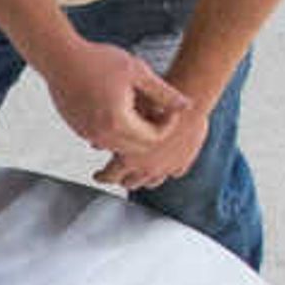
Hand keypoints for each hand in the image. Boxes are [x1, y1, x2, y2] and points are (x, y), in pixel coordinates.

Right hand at [41, 40, 185, 163]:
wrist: (59, 59)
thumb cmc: (97, 60)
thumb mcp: (137, 72)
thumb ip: (163, 92)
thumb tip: (187, 105)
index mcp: (119, 121)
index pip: (154, 139)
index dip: (168, 126)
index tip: (170, 109)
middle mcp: (102, 134)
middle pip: (139, 149)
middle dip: (153, 133)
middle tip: (158, 111)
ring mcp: (88, 135)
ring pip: (122, 147)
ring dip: (136, 134)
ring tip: (141, 108)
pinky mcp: (80, 131)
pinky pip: (106, 140)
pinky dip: (119, 131)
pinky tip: (122, 108)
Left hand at [95, 83, 211, 189]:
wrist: (188, 101)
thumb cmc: (157, 103)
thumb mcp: (124, 115)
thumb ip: (110, 133)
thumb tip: (95, 145)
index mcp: (130, 158)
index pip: (110, 176)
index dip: (102, 177)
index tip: (98, 176)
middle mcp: (148, 168)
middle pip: (131, 183)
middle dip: (123, 179)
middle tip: (118, 176)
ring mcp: (167, 167)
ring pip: (153, 181)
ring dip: (145, 179)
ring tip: (141, 173)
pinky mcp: (184, 161)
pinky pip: (175, 172)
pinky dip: (169, 170)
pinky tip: (166, 165)